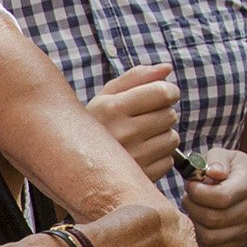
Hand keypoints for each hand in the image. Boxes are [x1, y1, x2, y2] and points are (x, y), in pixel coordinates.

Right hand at [91, 60, 181, 179]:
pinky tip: (141, 155)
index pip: (163, 93)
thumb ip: (137, 77)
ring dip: (162, 136)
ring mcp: (133, 159)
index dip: (169, 91)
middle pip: (170, 115)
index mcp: (113, 108)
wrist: (74, 166)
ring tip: (141, 138)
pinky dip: (159, 158)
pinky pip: (168, 161)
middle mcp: (123, 133)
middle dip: (161, 114)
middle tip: (143, 120)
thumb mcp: (107, 96)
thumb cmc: (97, 124)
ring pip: (172, 139)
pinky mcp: (140, 178)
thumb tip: (167, 68)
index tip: (162, 95)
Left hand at [182, 146, 246, 246]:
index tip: (191, 185)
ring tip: (193, 208)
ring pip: (210, 237)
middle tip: (188, 196)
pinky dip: (199, 237)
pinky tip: (198, 222)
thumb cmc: (233, 170)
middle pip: (212, 219)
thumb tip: (213, 172)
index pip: (221, 197)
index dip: (198, 193)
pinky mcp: (239, 242)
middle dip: (192, 207)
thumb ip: (217, 160)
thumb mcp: (226, 155)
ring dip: (193, 223)